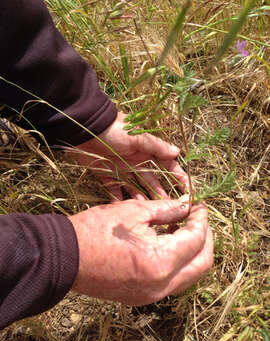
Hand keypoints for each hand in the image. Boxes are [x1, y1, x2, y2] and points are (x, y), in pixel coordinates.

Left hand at [69, 112, 187, 199]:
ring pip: (135, 187)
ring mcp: (121, 168)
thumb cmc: (114, 129)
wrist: (84, 127)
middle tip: (169, 208)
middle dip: (160, 193)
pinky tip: (124, 209)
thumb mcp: (137, 137)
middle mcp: (136, 161)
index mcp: (146, 150)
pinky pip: (114, 189)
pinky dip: (118, 198)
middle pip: (151, 180)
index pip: (166, 165)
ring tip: (148, 211)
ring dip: (142, 198)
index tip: (187, 190)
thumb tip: (178, 152)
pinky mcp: (106, 174)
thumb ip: (156, 146)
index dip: (177, 176)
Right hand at [69, 197, 212, 305]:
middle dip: (206, 238)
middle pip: (201, 263)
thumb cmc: (96, 230)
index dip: (202, 220)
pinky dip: (177, 262)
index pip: (196, 239)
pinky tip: (168, 244)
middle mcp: (161, 285)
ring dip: (193, 251)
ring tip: (183, 228)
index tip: (200, 206)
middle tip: (199, 219)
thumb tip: (187, 206)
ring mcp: (152, 295)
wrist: (64, 256)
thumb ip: (167, 209)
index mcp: (161, 261)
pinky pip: (172, 281)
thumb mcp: (134, 212)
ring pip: (189, 275)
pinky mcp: (142, 297)